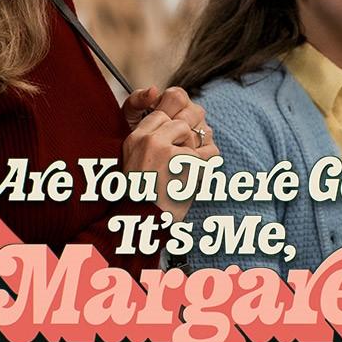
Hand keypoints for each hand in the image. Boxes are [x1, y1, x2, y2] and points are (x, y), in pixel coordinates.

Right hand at [121, 87, 217, 220]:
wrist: (142, 225)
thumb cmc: (142, 201)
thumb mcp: (135, 165)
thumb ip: (152, 144)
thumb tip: (180, 128)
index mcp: (134, 139)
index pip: (161, 116)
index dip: (172, 131)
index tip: (174, 147)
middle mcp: (148, 140)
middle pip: (179, 123)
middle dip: (186, 140)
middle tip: (183, 163)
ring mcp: (165, 148)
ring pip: (194, 134)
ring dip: (196, 153)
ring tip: (186, 174)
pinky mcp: (183, 161)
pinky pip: (208, 155)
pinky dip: (207, 169)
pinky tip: (195, 182)